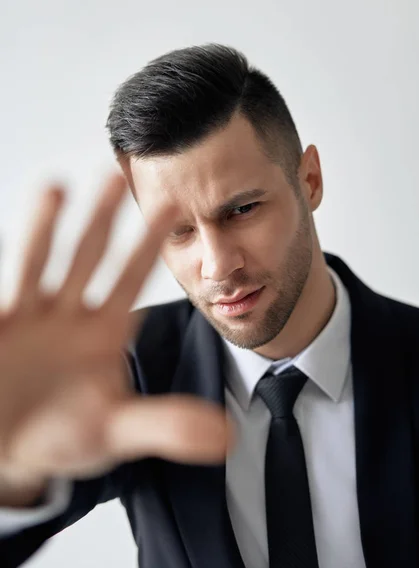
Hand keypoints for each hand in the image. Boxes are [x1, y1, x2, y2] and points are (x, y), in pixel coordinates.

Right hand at [0, 173, 233, 487]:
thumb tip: (226, 437)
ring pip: (40, 261)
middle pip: (89, 256)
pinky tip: (1, 233)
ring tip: (56, 188)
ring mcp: (30, 315)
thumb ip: (166, 426)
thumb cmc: (64, 434)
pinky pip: (3, 285)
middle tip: (119, 175)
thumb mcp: (115, 429)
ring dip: (47, 226)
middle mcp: (69, 314)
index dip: (150, 245)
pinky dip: (2, 264)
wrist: (12, 451)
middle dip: (104, 218)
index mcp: (104, 331)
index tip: (175, 208)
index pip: (131, 279)